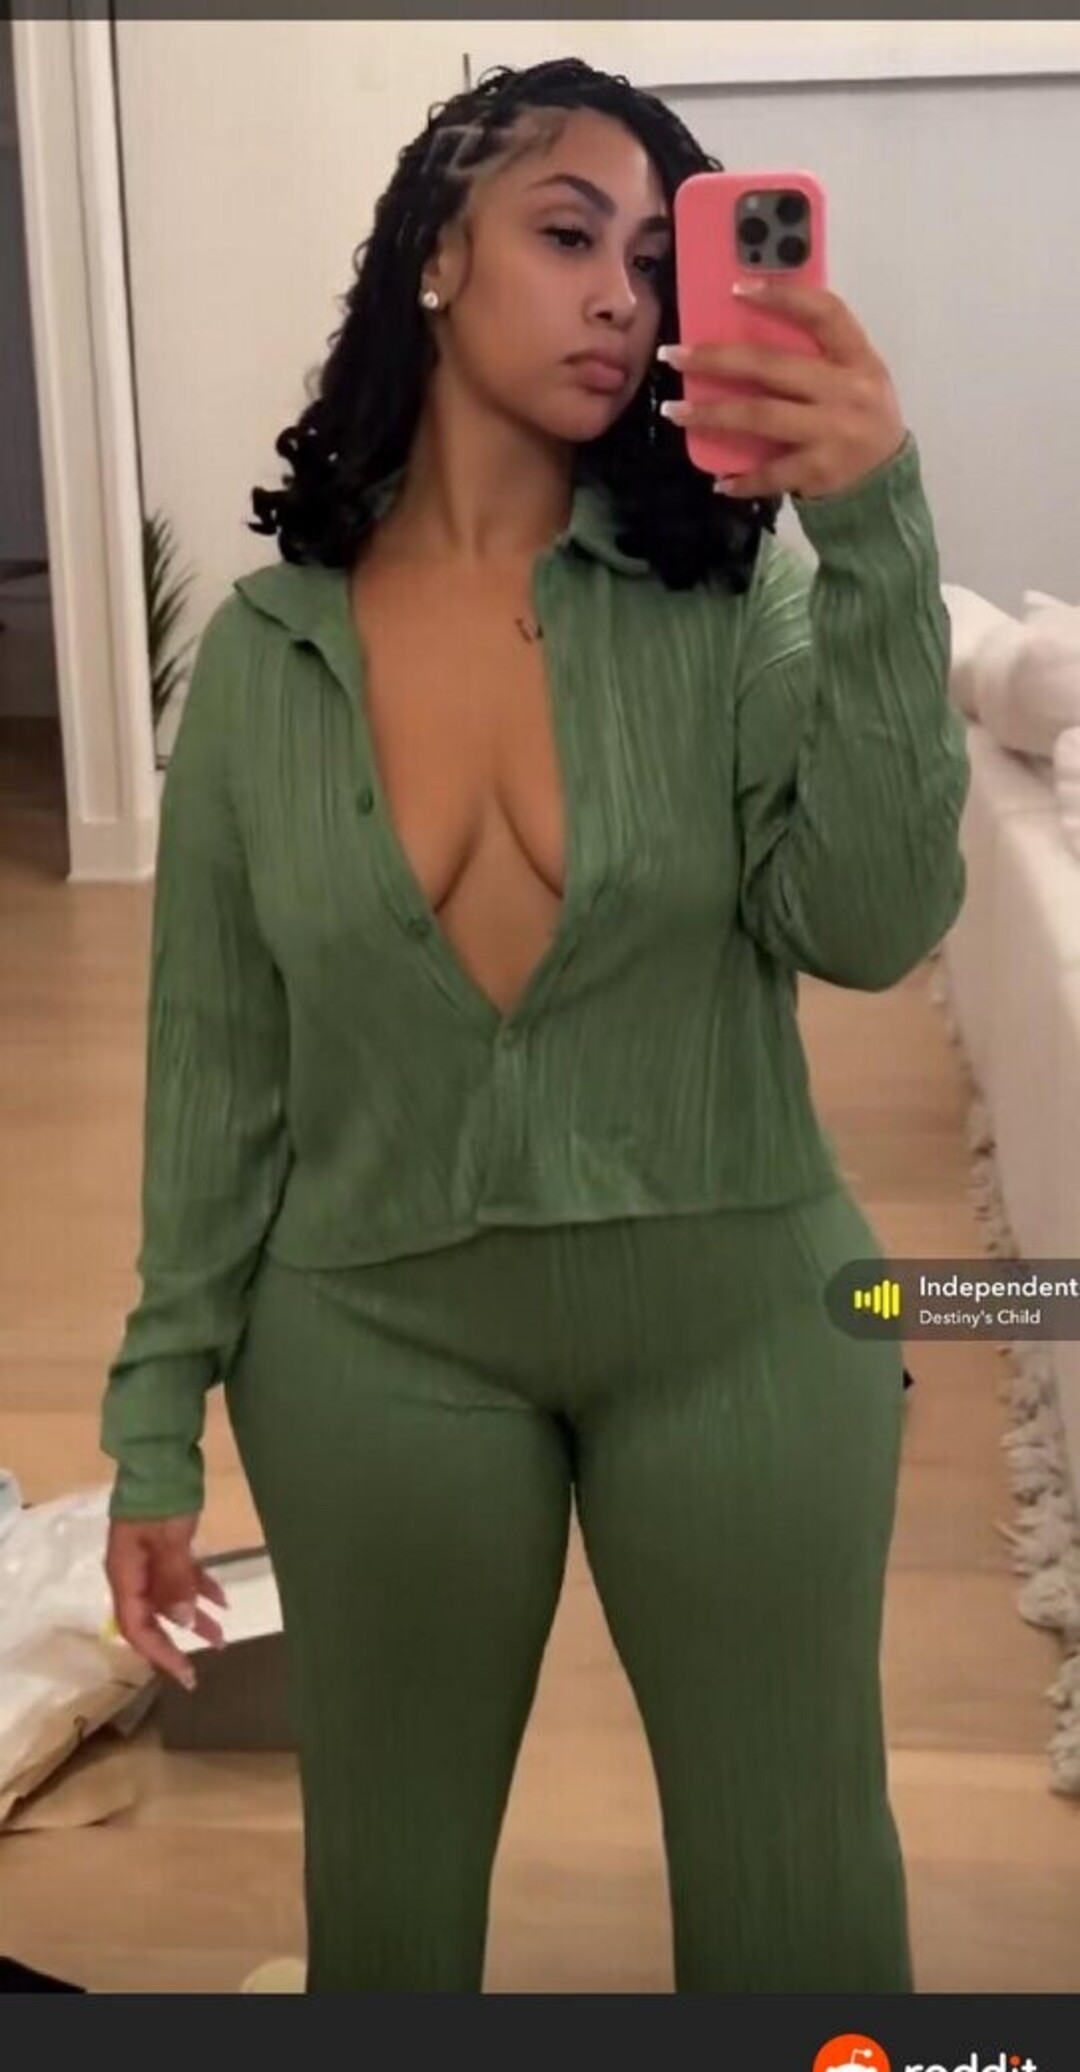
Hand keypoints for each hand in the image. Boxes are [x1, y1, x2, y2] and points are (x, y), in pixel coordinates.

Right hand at [105, 1514, 227, 1690]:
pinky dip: (199, 1589)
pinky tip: (222, 1600)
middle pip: (150, 1617)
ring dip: (193, 1617)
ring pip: (169, 1598)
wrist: (159, 1455)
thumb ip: (176, 1580)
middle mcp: (132, 1571)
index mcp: (124, 1572)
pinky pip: (179, 1576)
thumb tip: (184, 1622)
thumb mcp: (171, 1539)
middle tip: (200, 1667)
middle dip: (175, 1642)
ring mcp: (147, 1558)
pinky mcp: (164, 1545)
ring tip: (221, 1636)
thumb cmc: (161, 1497)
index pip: (136, 1626)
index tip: (184, 1673)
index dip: (158, 1652)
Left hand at [657, 278, 907, 500]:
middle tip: (674, 355)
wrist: (887, 485)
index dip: (782, 295)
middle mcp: (847, 391)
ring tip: (674, 411)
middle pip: (773, 365)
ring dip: (712, 415)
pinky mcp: (820, 471)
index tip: (736, 288)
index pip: (824, 313)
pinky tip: (718, 480)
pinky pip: (770, 472)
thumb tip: (747, 334)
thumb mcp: (854, 379)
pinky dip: (741, 478)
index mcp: (858, 358)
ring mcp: (833, 432)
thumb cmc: (859, 420)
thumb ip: (817, 357)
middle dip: (717, 358)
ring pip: (760, 416)